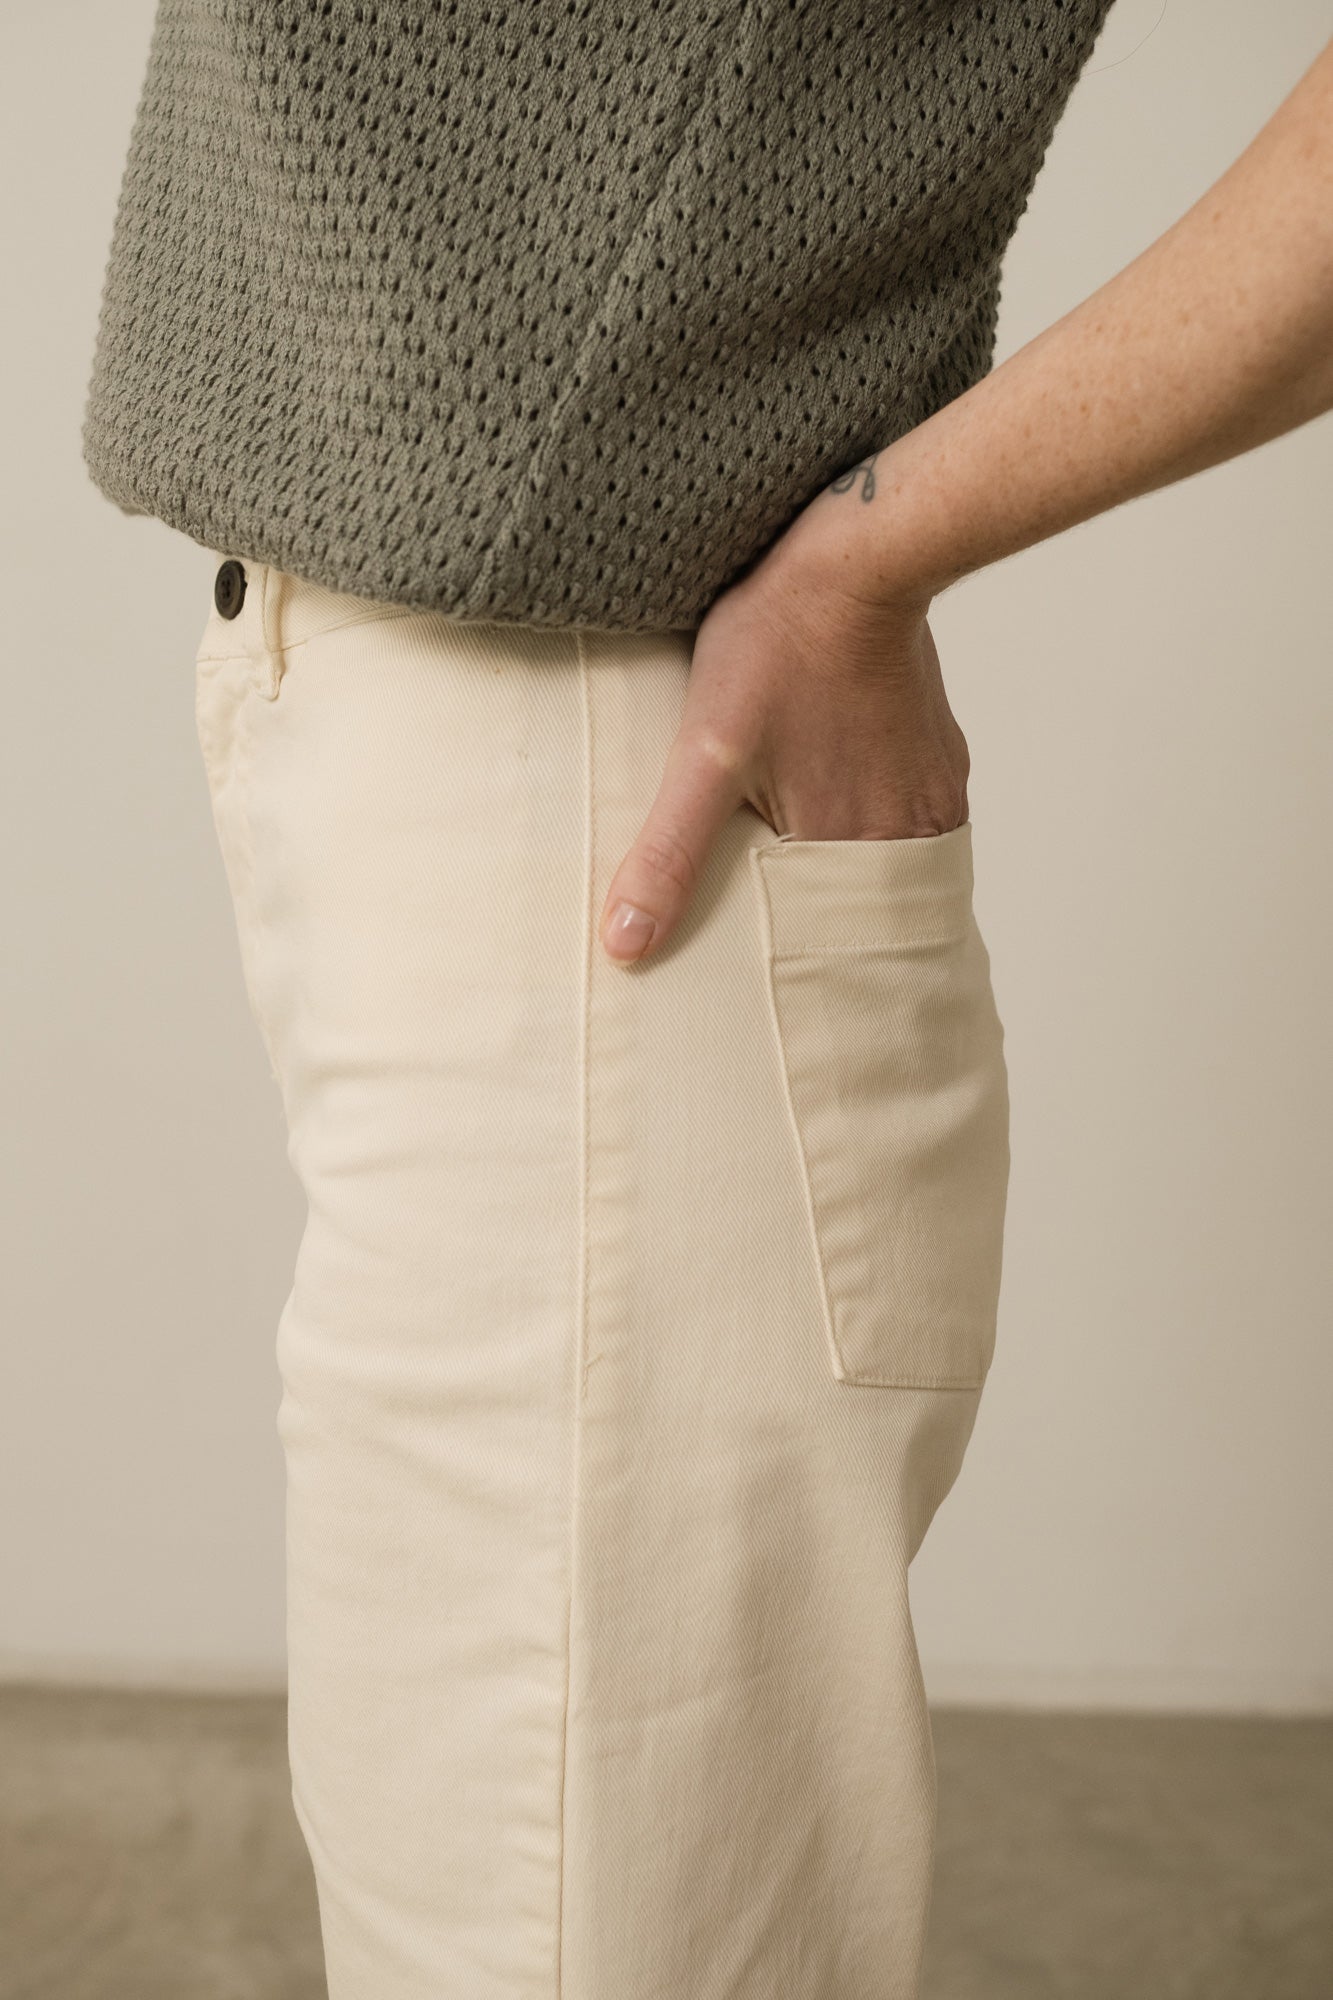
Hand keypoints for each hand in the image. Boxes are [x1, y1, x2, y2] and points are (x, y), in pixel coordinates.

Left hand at [597, 528, 970, 963]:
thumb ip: (669, 853)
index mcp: (852, 851)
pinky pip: (909, 821)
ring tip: (795, 854)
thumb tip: (625, 943)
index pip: (814, 943)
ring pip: (882, 867)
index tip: (750, 968)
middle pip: (852, 908)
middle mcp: (910, 835)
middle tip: (764, 910)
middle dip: (810, 917)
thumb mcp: (704, 752)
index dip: (779, 955)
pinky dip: (871, 823)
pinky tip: (835, 800)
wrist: (858, 557)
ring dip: (840, 869)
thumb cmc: (777, 643)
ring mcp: (934, 796)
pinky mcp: (943, 760)